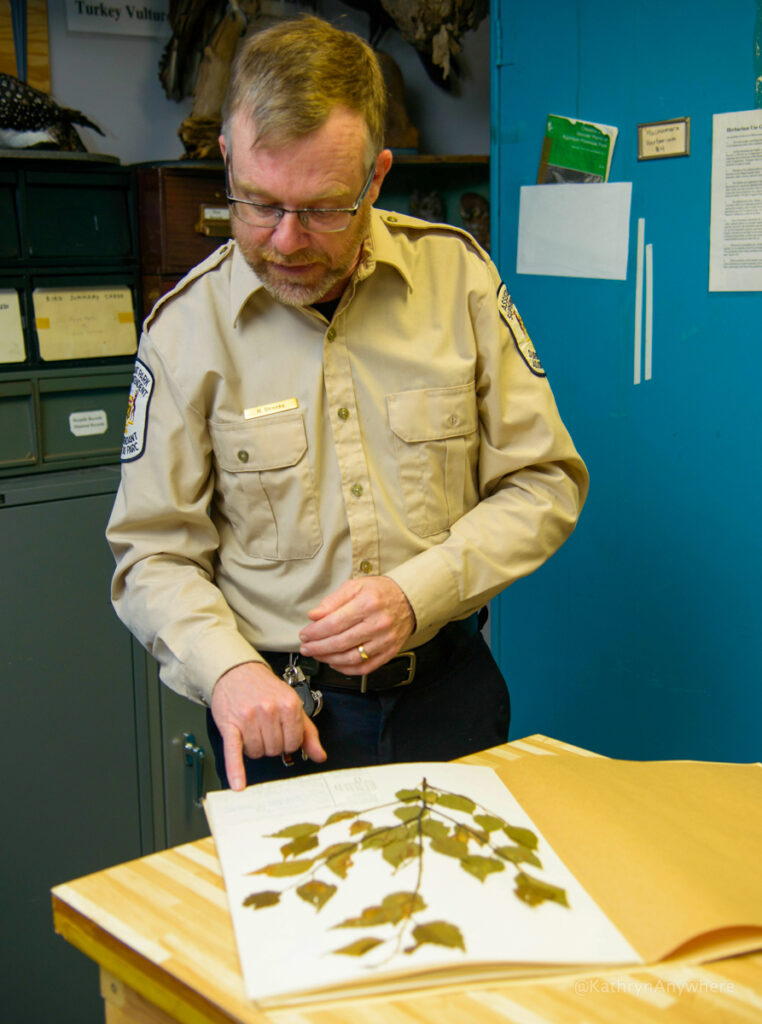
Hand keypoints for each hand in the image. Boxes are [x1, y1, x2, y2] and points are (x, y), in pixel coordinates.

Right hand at [210, 662, 325, 790]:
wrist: (237, 671)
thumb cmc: (264, 688)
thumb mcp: (292, 703)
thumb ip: (308, 732)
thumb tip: (319, 755)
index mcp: (289, 705)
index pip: (294, 743)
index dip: (287, 741)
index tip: (281, 733)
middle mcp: (269, 710)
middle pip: (275, 750)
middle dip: (270, 743)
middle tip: (264, 728)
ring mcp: (249, 718)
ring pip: (257, 753)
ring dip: (254, 747)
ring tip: (252, 729)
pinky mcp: (231, 725)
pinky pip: (234, 752)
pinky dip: (236, 770)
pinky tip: (238, 784)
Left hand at [299, 576, 415, 675]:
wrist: (409, 600)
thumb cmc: (380, 592)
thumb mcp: (355, 586)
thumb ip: (332, 601)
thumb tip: (314, 615)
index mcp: (368, 604)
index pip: (334, 623)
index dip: (315, 632)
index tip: (304, 634)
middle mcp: (378, 624)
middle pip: (341, 642)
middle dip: (318, 647)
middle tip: (306, 647)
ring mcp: (385, 641)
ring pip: (351, 658)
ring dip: (329, 659)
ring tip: (317, 654)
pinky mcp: (389, 652)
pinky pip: (365, 668)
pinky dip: (346, 669)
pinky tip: (335, 663)